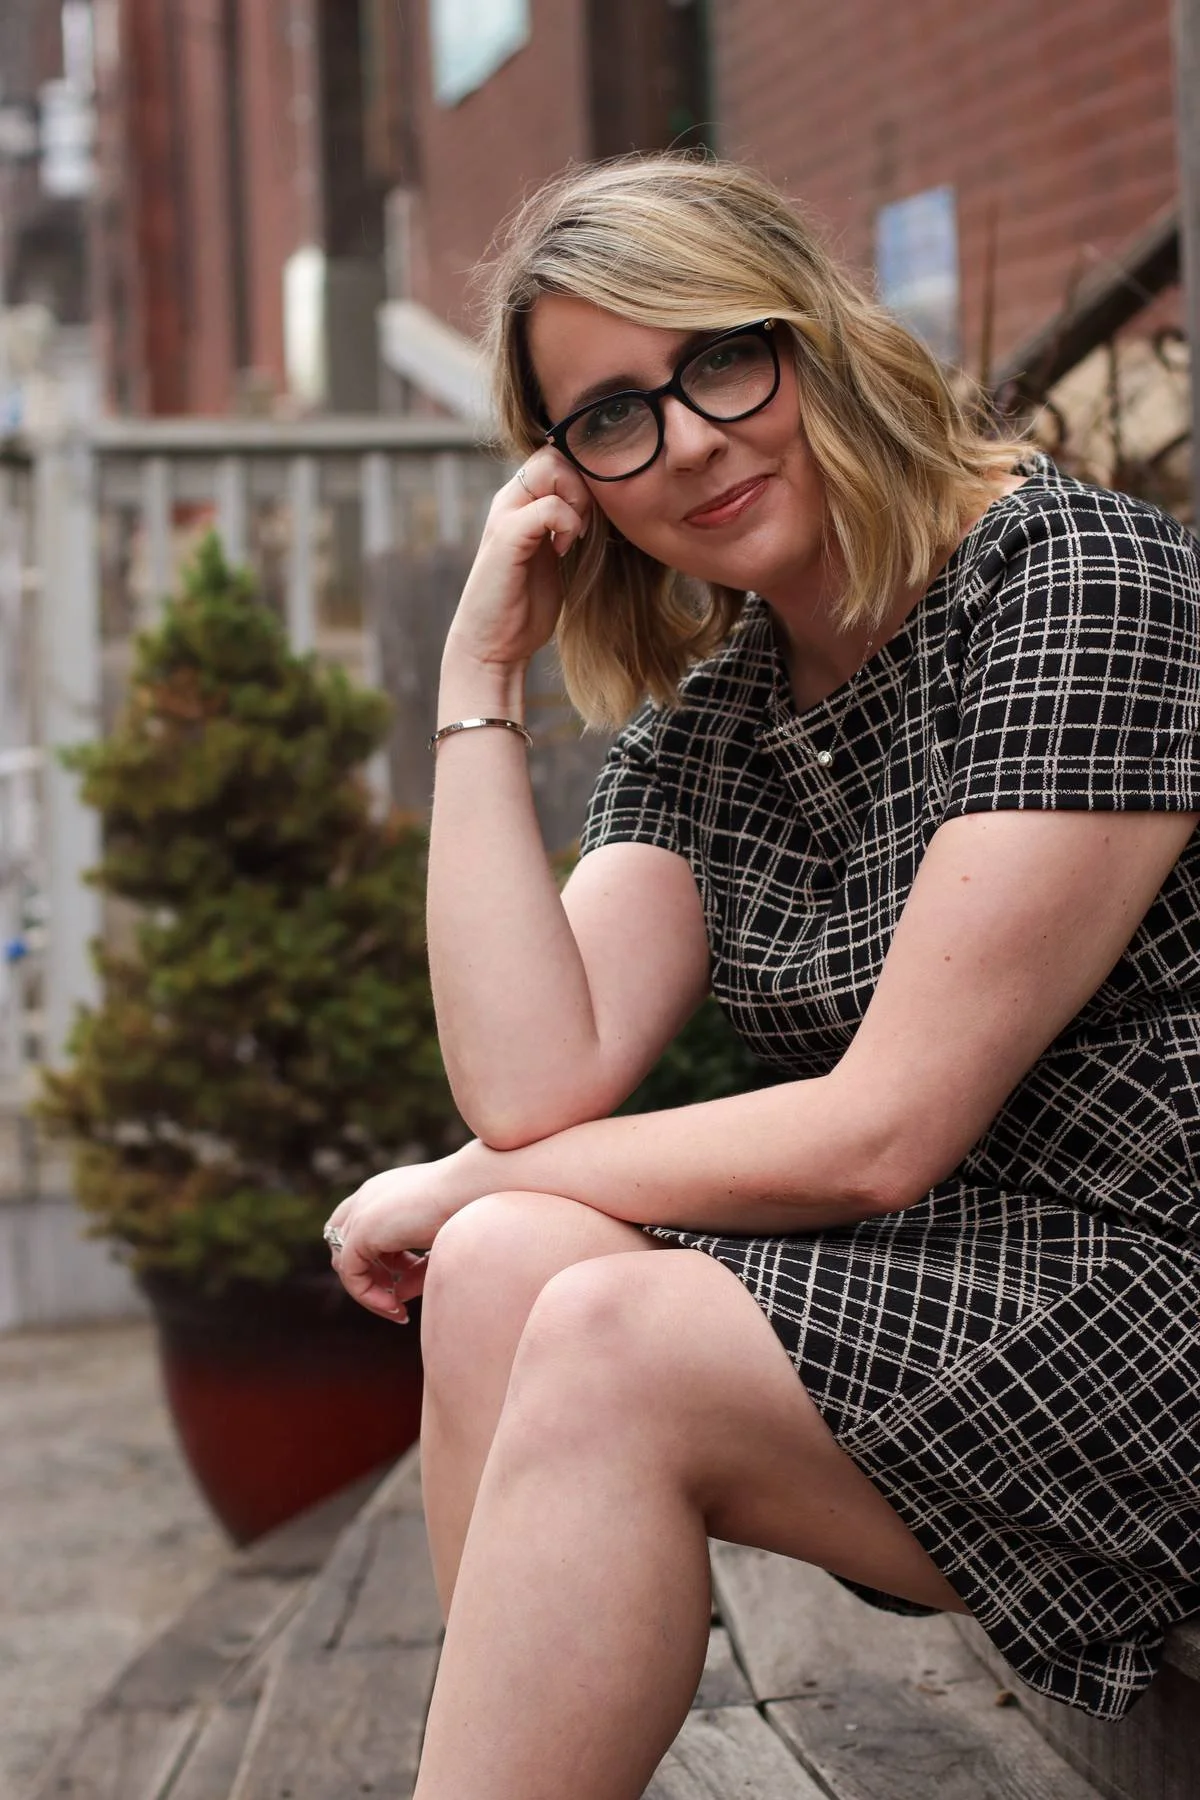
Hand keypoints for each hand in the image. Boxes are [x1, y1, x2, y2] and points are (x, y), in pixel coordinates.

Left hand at [323, 1144, 489, 1320]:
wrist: (475, 1189)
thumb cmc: (469, 1207)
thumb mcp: (438, 1242)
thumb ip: (414, 1269)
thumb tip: (396, 1294)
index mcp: (385, 1190)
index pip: (359, 1227)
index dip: (376, 1257)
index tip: (406, 1275)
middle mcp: (367, 1197)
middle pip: (344, 1245)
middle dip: (369, 1275)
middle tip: (396, 1298)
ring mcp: (361, 1212)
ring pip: (345, 1263)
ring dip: (369, 1291)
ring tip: (398, 1309)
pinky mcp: (361, 1231)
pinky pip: (351, 1274)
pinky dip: (369, 1296)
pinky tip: (396, 1308)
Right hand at [443, 448, 593, 671]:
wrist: (493, 644)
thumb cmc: (525, 605)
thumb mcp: (555, 555)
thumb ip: (568, 526)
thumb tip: (606, 507)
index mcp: (521, 502)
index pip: (557, 456)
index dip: (583, 477)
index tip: (592, 517)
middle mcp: (510, 501)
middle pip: (555, 453)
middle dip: (584, 483)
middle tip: (588, 524)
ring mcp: (505, 517)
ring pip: (551, 468)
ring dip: (578, 500)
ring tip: (576, 537)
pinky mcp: (506, 538)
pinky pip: (548, 506)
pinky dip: (568, 525)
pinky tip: (564, 552)